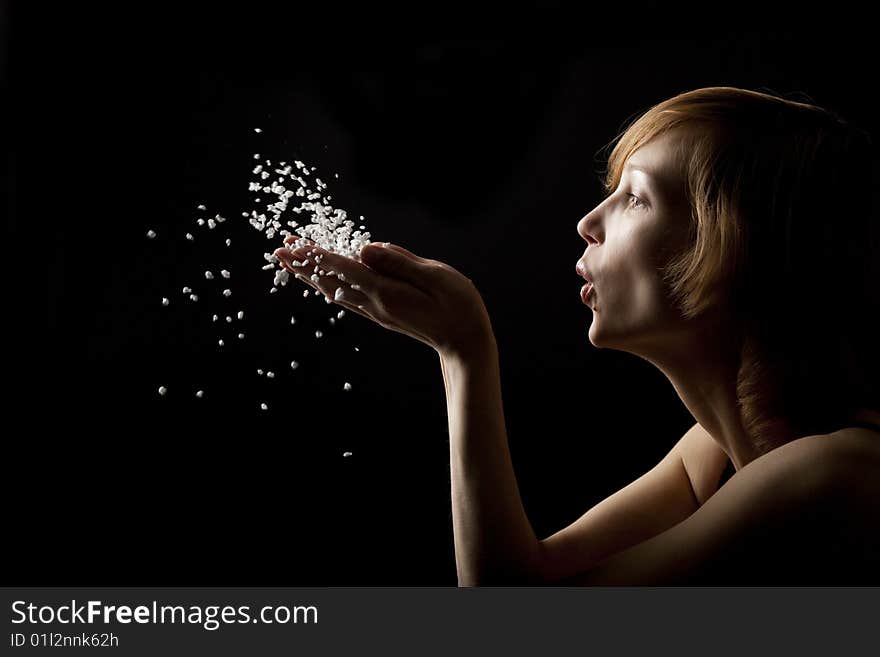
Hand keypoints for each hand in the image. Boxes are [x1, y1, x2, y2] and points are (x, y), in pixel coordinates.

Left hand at [273, 237, 493, 358]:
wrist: (466, 344)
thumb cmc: (460, 307)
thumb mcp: (436, 276)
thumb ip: (400, 261)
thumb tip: (364, 248)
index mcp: (386, 292)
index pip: (343, 268)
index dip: (316, 254)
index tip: (292, 244)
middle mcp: (375, 305)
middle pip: (331, 281)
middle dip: (304, 264)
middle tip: (279, 248)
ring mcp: (378, 313)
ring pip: (336, 291)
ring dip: (313, 275)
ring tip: (294, 261)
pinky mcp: (383, 315)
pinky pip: (348, 299)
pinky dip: (330, 286)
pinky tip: (324, 282)